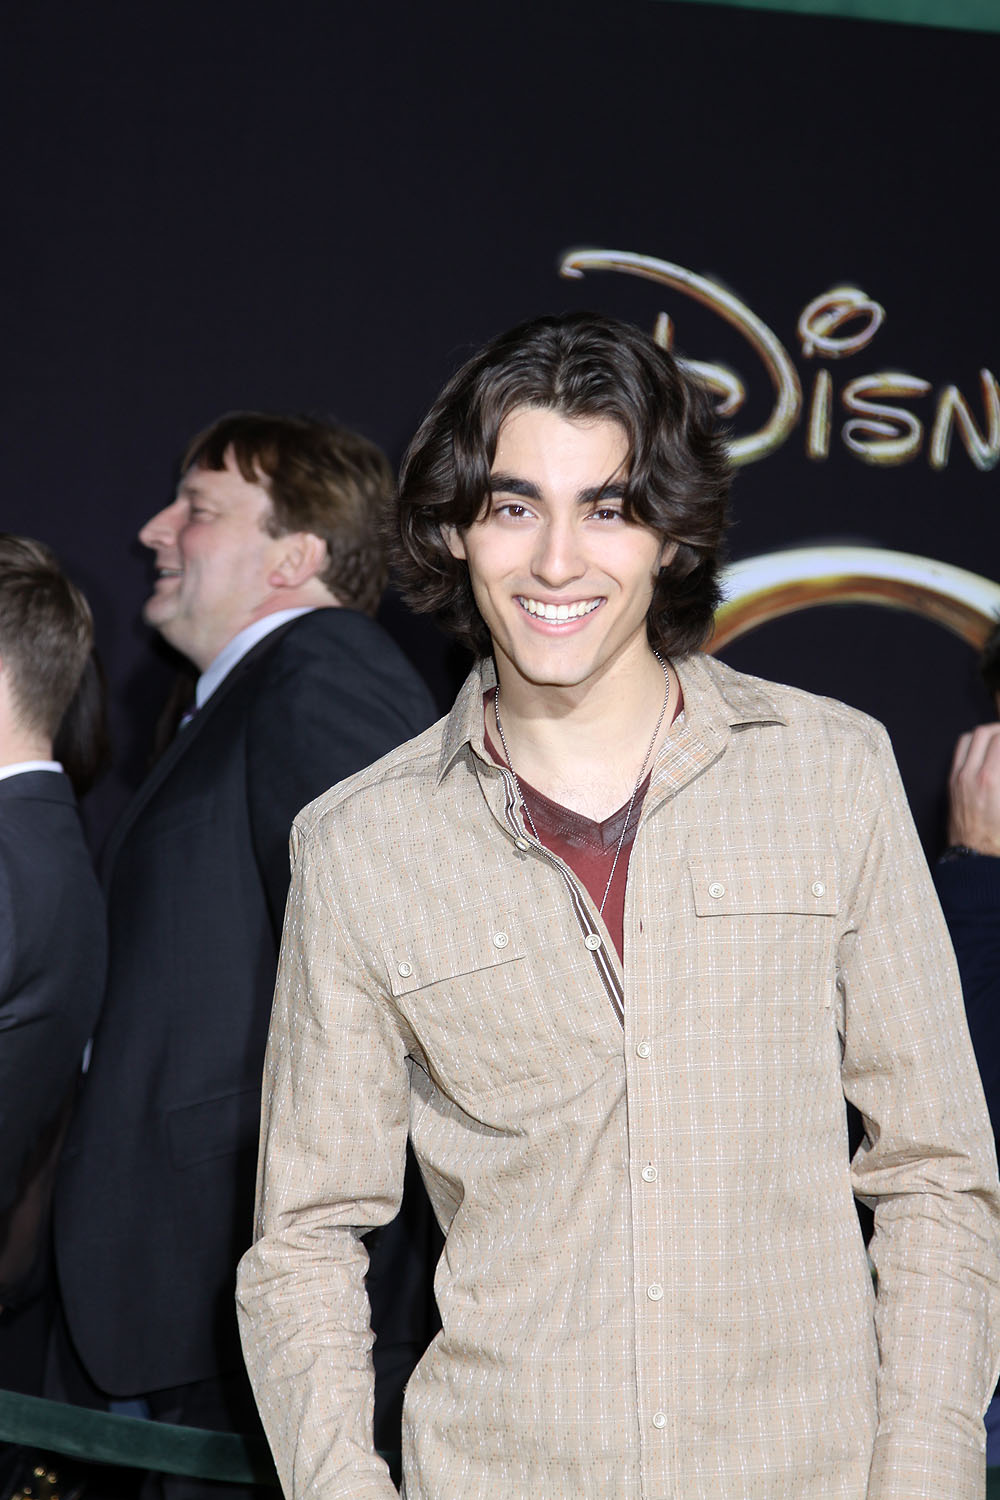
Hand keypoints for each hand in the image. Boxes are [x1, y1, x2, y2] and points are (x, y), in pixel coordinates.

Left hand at [948, 722, 999, 853]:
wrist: (976, 856)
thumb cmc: (999, 834)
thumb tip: (999, 763)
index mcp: (991, 779)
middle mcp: (970, 774)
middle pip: (983, 733)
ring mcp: (957, 777)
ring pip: (968, 739)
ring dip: (985, 734)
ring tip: (999, 739)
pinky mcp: (951, 783)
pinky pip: (959, 753)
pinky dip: (973, 745)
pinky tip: (986, 751)